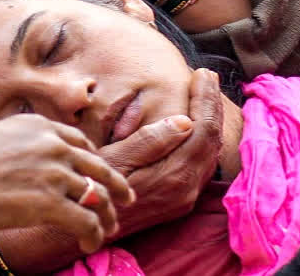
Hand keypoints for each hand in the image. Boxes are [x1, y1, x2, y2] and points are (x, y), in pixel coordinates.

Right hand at [0, 115, 131, 252]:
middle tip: (127, 198)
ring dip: (106, 216)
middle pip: (98, 166)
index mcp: (39, 127)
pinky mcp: (53, 203)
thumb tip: (19, 163)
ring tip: (107, 229)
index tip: (98, 172)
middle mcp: (53, 146)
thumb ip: (16, 147)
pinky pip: (87, 221)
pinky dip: (93, 235)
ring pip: (98, 196)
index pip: (79, 142)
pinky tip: (90, 244)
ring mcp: (55, 173)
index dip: (93, 160)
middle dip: (115, 185)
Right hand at [99, 69, 223, 237]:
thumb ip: (149, 141)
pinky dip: (204, 138)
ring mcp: (185, 197)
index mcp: (173, 175)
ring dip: (210, 120)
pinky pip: (202, 163)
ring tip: (205, 93)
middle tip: (207, 76)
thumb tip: (185, 121)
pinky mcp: (180, 201)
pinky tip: (196, 123)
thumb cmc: (93, 187)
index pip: (203, 129)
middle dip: (212, 104)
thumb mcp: (114, 159)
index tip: (201, 74)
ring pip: (210, 152)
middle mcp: (186, 188)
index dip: (205, 98)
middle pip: (213, 139)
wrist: (86, 226)